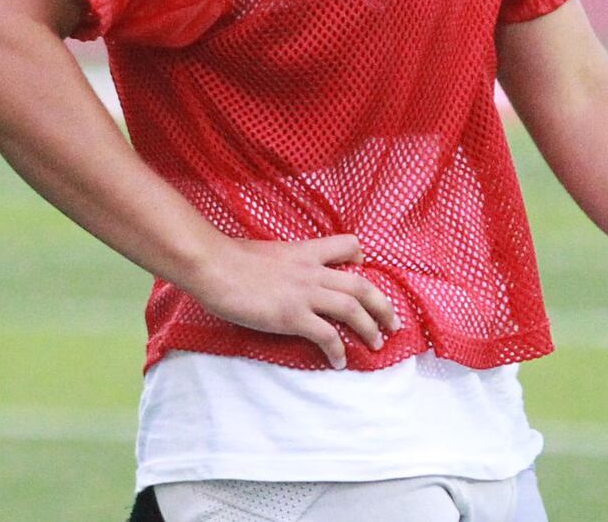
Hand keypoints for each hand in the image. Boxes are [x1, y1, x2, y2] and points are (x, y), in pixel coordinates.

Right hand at [186, 234, 400, 368]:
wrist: (215, 266)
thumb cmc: (230, 259)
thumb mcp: (267, 252)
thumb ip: (283, 262)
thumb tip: (280, 274)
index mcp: (305, 252)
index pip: (347, 245)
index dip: (360, 259)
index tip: (364, 269)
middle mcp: (312, 271)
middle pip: (361, 285)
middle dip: (383, 306)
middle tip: (393, 324)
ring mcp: (304, 294)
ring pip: (352, 309)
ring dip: (370, 328)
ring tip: (376, 345)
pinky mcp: (292, 316)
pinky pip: (326, 335)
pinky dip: (338, 351)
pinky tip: (339, 362)